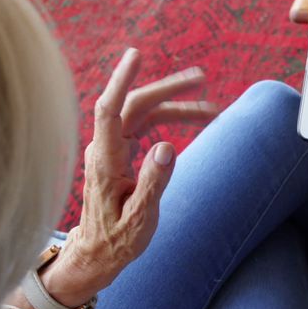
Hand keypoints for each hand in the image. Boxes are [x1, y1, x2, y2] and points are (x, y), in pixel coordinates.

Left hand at [43, 48, 219, 306]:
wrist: (97, 252)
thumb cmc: (117, 240)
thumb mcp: (140, 218)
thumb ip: (153, 183)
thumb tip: (167, 147)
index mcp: (106, 162)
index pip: (110, 110)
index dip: (122, 80)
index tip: (137, 55)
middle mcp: (105, 149)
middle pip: (134, 105)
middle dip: (167, 89)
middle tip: (200, 78)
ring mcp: (111, 148)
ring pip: (143, 113)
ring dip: (175, 105)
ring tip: (210, 106)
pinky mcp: (120, 152)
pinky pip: (144, 125)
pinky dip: (169, 118)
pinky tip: (191, 119)